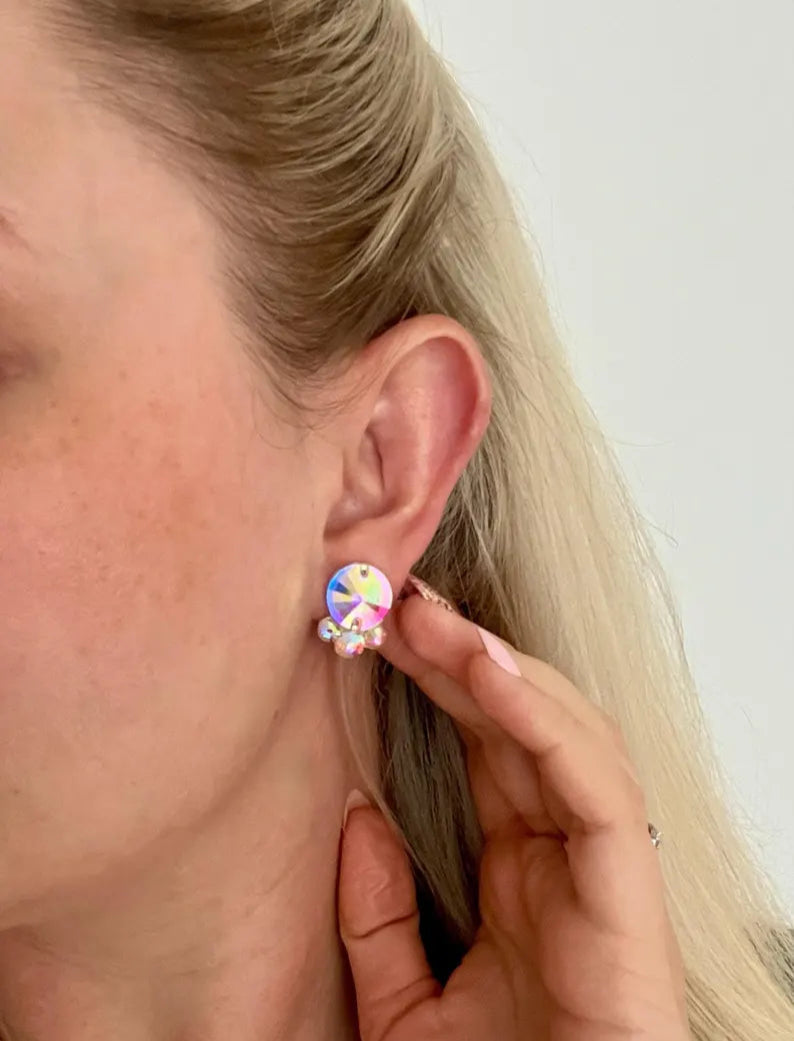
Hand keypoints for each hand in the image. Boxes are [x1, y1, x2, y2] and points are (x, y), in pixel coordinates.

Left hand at [337, 590, 691, 1040]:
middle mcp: (562, 851)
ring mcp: (599, 865)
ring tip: (434, 623)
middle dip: (461, 654)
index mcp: (518, 866)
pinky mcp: (628, 892)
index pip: (482, 745)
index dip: (438, 681)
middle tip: (399, 600)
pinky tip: (489, 673)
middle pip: (518, 723)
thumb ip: (376, 919)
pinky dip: (546, 722)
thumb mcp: (401, 1008)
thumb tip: (354, 818)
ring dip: (498, 668)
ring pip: (563, 733)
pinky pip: (595, 785)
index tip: (382, 630)